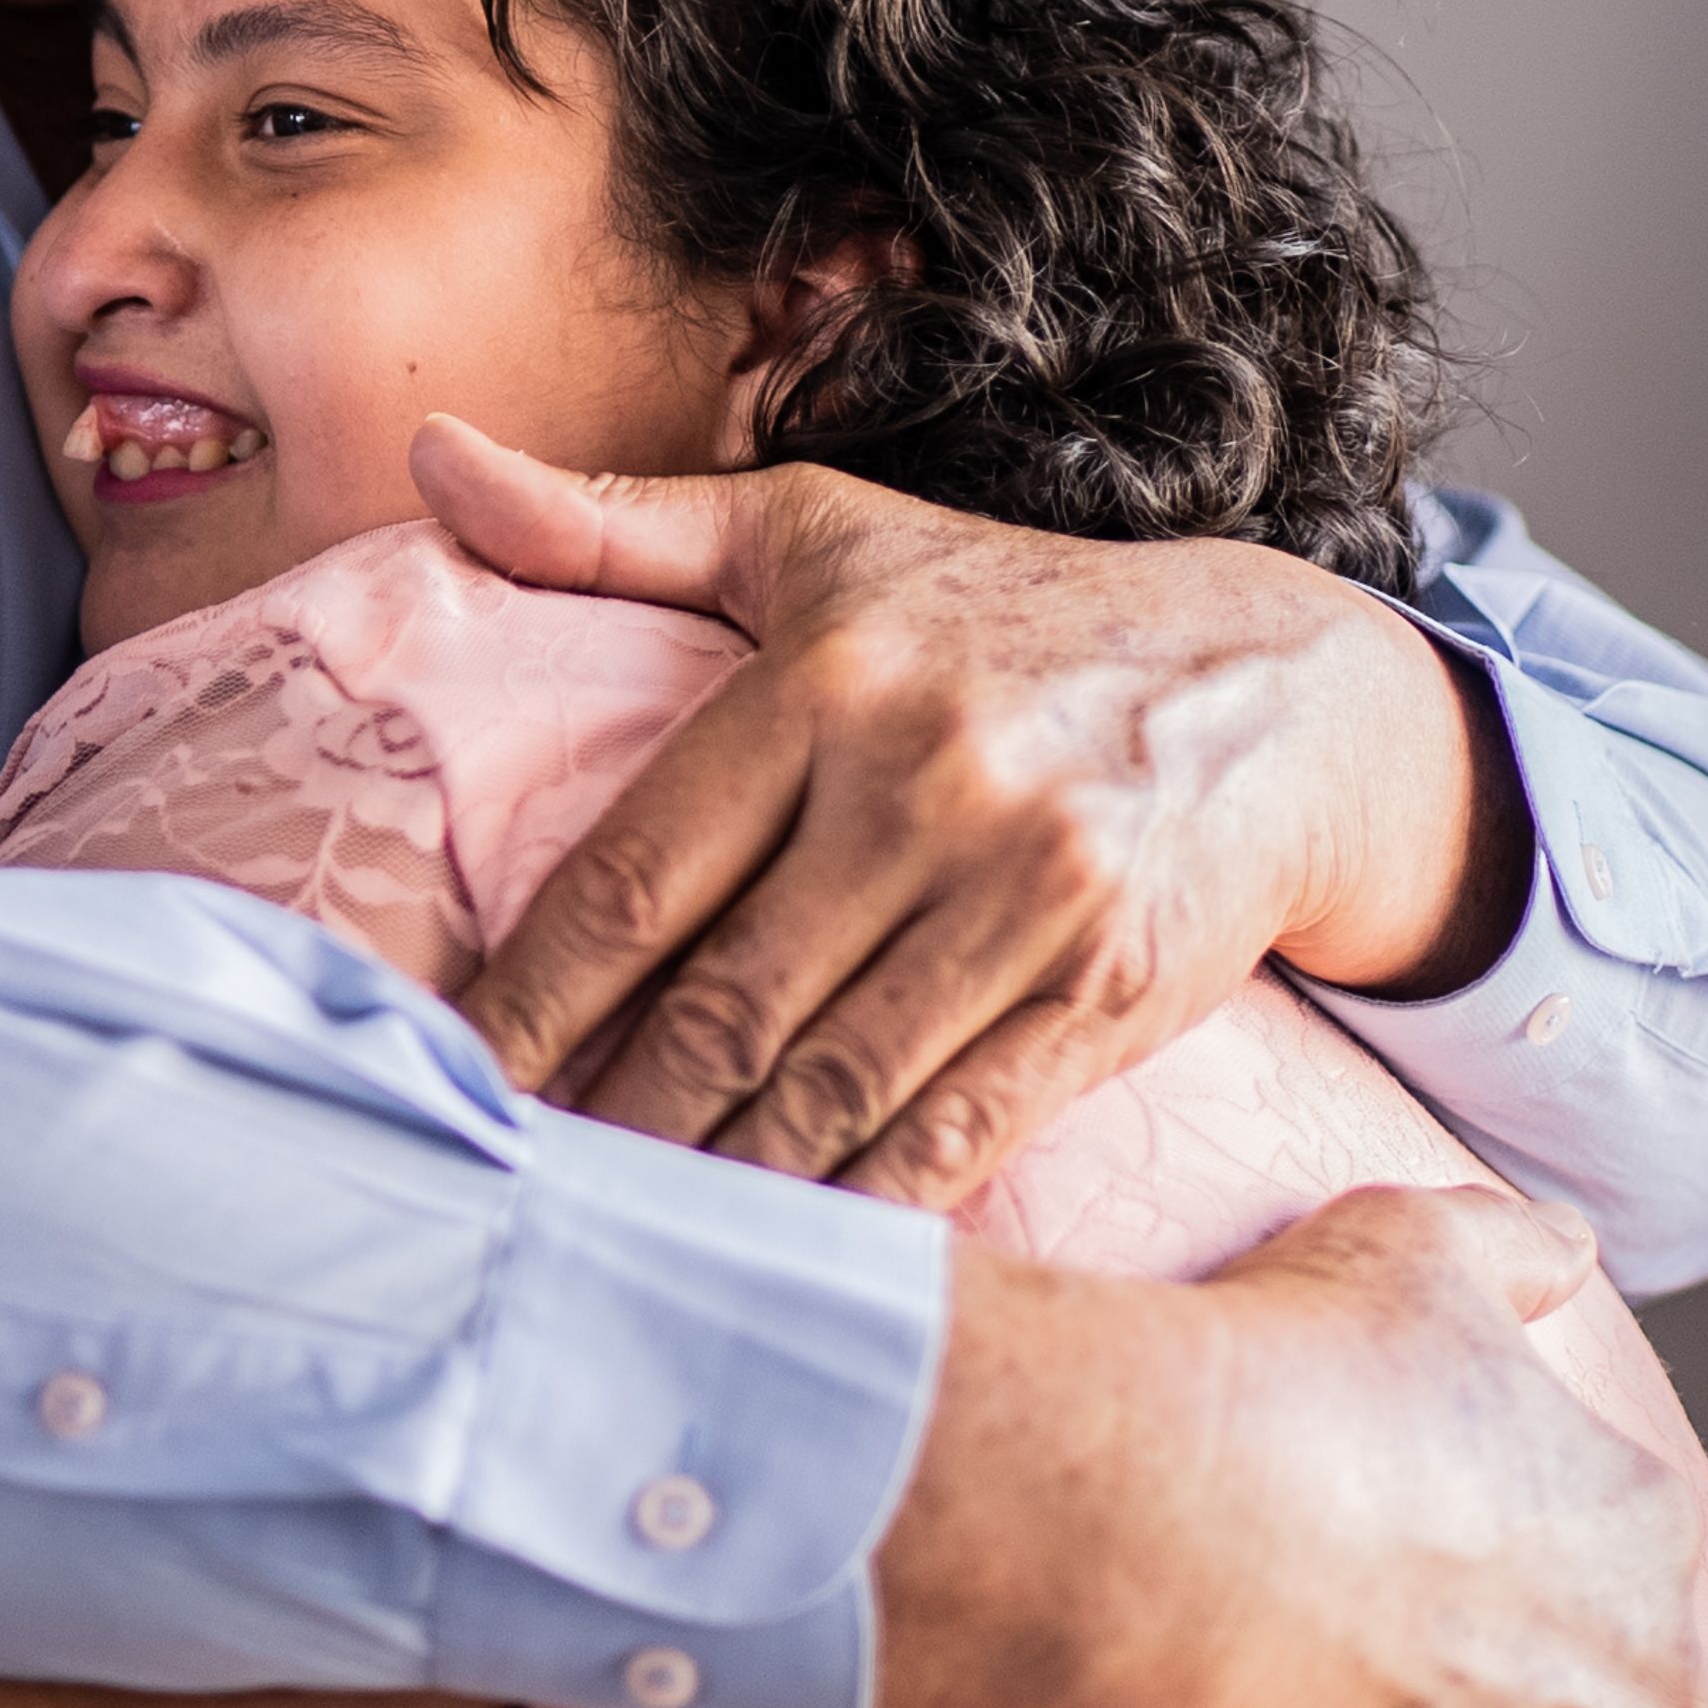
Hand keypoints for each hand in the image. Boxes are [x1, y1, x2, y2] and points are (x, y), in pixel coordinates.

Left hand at [420, 416, 1523, 1195]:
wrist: (1277, 689)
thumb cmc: (1000, 614)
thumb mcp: (813, 538)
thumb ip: (611, 523)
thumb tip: (430, 455)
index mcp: (825, 677)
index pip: (638, 871)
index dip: (532, 995)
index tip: (450, 1078)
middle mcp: (924, 780)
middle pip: (724, 1004)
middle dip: (611, 1118)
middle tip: (517, 1196)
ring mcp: (1027, 892)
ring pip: (829, 1087)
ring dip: (717, 1181)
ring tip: (622, 1242)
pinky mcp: (1109, 990)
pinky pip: (954, 1133)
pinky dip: (861, 1208)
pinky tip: (782, 1252)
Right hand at [886, 1190, 1698, 1707]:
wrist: (1161, 1516)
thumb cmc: (1288, 1376)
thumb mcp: (1416, 1246)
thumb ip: (1516, 1246)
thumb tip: (1570, 1245)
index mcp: (1641, 1528)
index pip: (1622, 1578)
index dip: (1519, 1573)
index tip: (1426, 1566)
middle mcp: (1642, 1679)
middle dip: (1537, 1694)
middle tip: (1410, 1661)